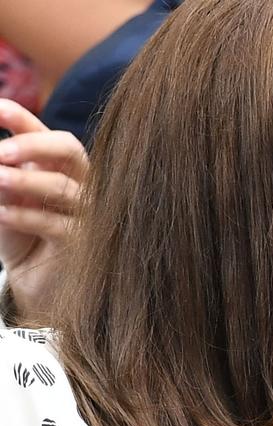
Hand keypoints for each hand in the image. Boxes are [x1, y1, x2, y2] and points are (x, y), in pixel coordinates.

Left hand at [0, 99, 88, 324]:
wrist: (34, 282)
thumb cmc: (20, 234)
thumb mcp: (4, 198)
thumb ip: (1, 174)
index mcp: (58, 166)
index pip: (46, 133)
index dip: (22, 117)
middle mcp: (78, 183)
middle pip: (70, 150)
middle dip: (34, 145)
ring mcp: (85, 212)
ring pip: (63, 188)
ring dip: (25, 182)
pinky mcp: (83, 243)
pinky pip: (57, 224)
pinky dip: (26, 216)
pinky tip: (2, 213)